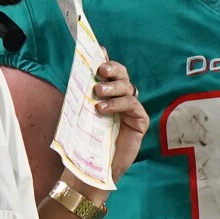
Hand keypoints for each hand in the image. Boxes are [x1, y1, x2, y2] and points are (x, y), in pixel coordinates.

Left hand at [92, 59, 147, 182]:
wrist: (91, 168)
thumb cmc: (85, 140)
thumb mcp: (80, 112)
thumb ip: (82, 92)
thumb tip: (79, 70)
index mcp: (109, 94)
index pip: (110, 73)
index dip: (106, 60)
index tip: (98, 50)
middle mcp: (122, 99)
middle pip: (123, 75)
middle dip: (113, 69)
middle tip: (100, 70)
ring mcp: (133, 109)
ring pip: (128, 88)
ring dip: (112, 87)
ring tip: (97, 93)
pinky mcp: (140, 121)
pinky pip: (132, 105)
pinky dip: (117, 104)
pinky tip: (102, 109)